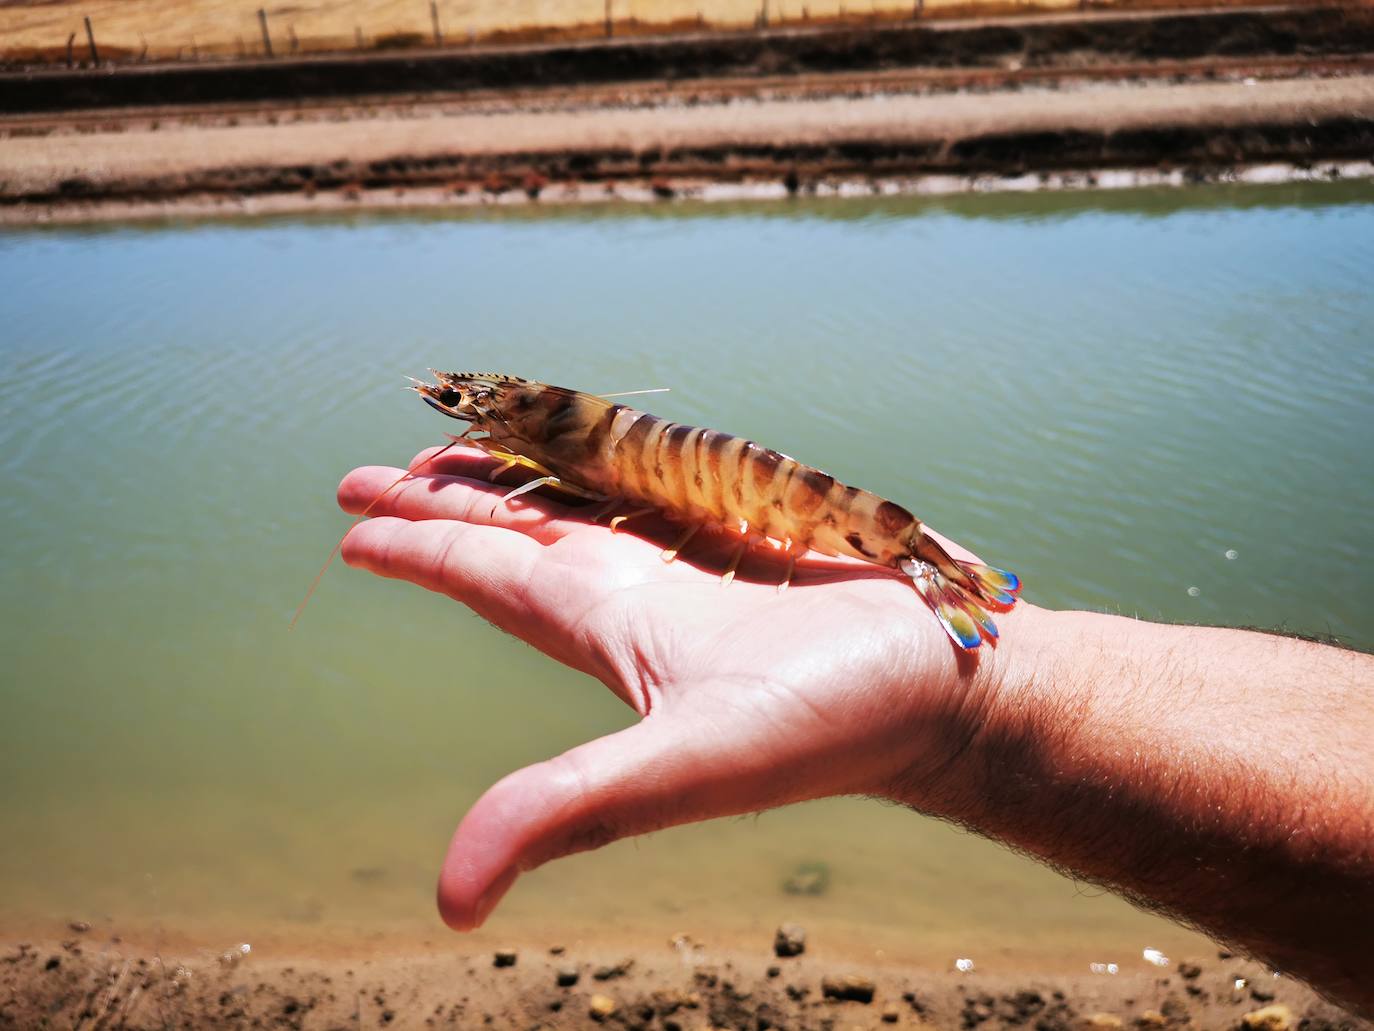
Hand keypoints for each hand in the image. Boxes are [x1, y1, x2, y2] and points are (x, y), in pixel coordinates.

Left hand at [338, 446, 1021, 930]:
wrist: (947, 688)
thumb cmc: (831, 725)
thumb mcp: (688, 767)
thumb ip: (571, 810)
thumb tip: (451, 901)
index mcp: (609, 628)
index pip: (487, 577)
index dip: (418, 551)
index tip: (352, 526)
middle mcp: (639, 594)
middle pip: (515, 533)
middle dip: (443, 505)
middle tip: (373, 472)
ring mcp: (696, 563)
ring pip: (581, 503)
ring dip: (516, 478)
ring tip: (464, 452)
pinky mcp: (753, 534)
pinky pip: (657, 484)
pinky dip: (610, 462)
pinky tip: (597, 453)